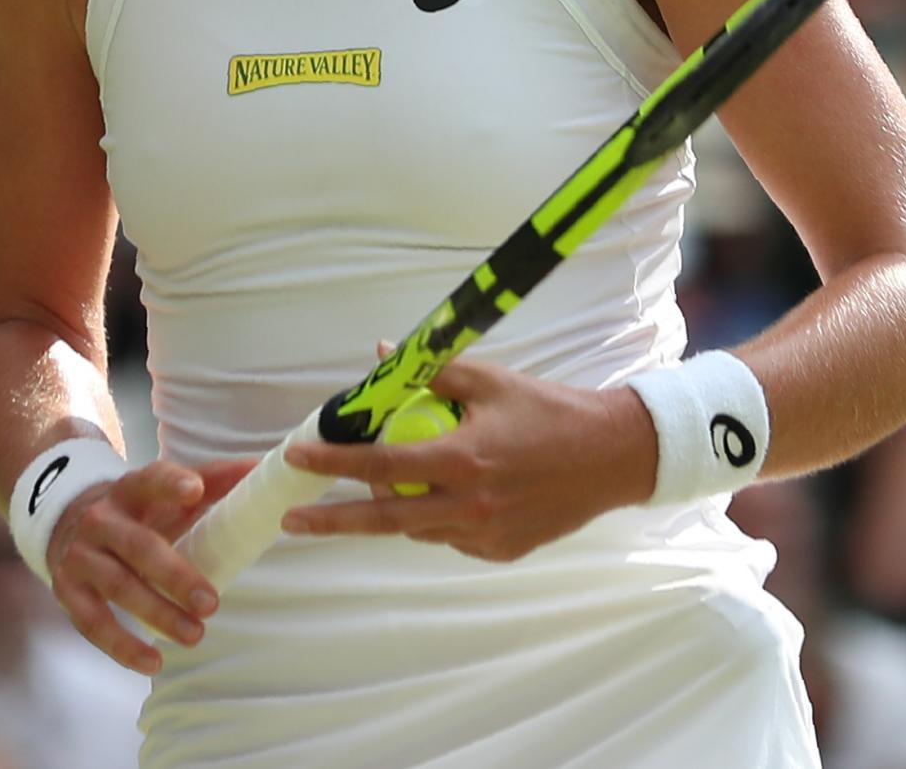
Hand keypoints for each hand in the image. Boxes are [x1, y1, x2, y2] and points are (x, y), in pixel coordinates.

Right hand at [49, 458, 252, 674]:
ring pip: (117, 586)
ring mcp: (80, 556)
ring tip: (195, 635)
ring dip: (156, 613)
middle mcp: (101, 520)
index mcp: (130, 490)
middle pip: (137, 546)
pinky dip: (122, 646)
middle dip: (174, 575)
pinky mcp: (67, 591)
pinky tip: (153, 662)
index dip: (170, 483)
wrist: (65, 522)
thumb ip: (213, 480)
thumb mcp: (165, 493)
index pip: (150, 480)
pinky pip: (93, 623)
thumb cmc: (135, 512)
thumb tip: (260, 469)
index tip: (195, 491)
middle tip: (211, 603)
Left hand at [280, 357, 657, 561]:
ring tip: (388, 484)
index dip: (335, 462)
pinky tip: (450, 492)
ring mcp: (485, 535)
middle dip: (332, 522)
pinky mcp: (500, 551)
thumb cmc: (550, 411)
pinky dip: (439, 517)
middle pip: (383, 520)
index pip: (381, 465)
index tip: (297, 457)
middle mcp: (469, 506)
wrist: (611, 456)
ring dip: (394, 510)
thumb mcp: (491, 381)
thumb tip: (381, 354)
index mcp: (462, 460)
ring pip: (417, 529)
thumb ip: (432, 370)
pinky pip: (451, 538)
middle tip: (293, 519)